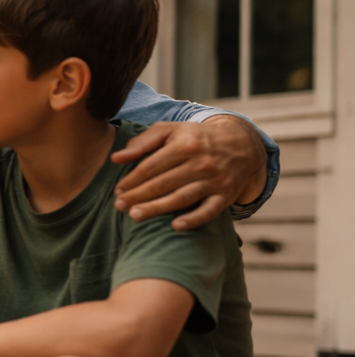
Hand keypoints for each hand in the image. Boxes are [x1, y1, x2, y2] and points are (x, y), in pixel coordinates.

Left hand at [112, 117, 267, 230]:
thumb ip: (142, 142)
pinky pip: (210, 210)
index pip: (152, 166)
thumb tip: (115, 158)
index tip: (118, 190)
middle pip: (163, 183)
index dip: (132, 179)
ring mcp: (215, 180)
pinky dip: (194, 219)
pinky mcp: (226, 195)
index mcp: (184, 145)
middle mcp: (201, 163)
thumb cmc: (195, 138)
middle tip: (119, 206)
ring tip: (135, 216)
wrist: (241, 144)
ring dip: (157, 208)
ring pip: (182, 198)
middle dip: (138, 196)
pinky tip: (175, 226)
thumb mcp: (170, 130)